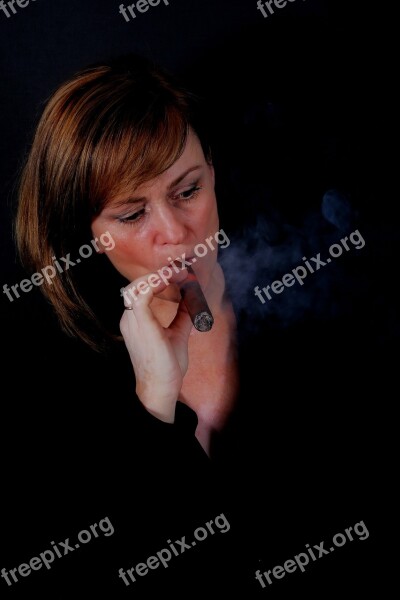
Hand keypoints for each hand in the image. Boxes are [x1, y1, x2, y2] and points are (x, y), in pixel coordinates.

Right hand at [119, 268, 192, 422]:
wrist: (161, 388)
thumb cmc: (167, 366)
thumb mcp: (177, 334)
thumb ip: (182, 315)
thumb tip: (192, 298)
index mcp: (136, 321)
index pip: (142, 290)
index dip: (160, 279)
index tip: (181, 275)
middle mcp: (130, 319)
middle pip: (137, 285)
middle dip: (159, 274)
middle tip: (181, 272)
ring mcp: (132, 321)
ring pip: (136, 286)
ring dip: (157, 276)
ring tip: (178, 274)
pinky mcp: (141, 325)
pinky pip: (141, 295)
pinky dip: (155, 284)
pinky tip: (170, 281)